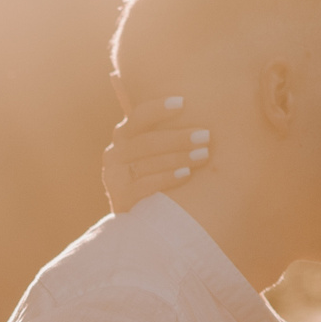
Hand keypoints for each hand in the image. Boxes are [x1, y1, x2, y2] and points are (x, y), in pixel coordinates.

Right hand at [100, 96, 211, 215]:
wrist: (138, 218)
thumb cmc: (155, 175)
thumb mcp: (154, 151)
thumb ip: (164, 131)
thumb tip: (194, 106)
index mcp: (123, 135)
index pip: (138, 116)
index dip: (159, 108)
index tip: (183, 102)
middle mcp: (114, 153)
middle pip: (147, 141)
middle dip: (179, 138)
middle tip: (206, 136)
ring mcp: (115, 176)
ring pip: (147, 162)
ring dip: (179, 157)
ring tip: (203, 155)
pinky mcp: (120, 197)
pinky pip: (145, 185)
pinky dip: (167, 178)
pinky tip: (187, 174)